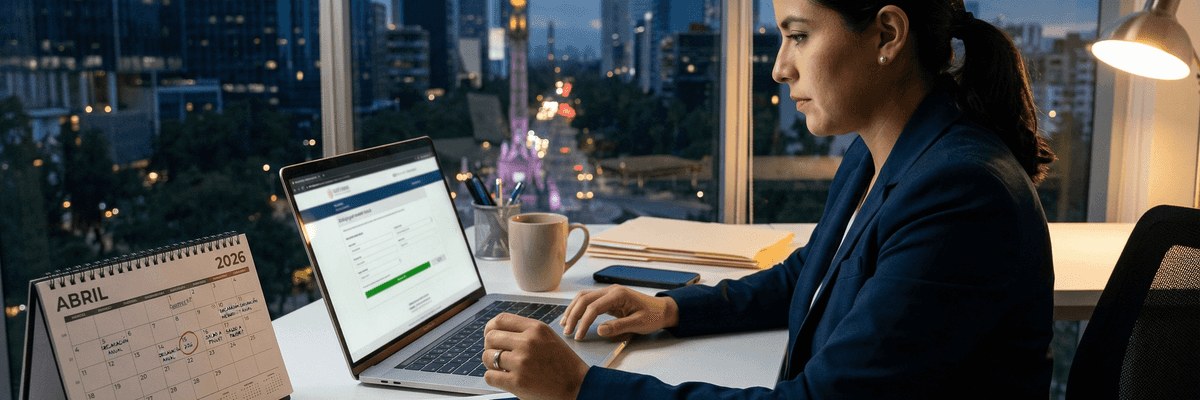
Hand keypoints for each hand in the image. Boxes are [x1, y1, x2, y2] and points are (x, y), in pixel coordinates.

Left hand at [483, 313, 588, 399]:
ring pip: (487, 357)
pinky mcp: (518, 382)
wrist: (578, 386)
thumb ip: (526, 331)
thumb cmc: (563, 364)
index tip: (490, 335)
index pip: (500, 320)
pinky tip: (504, 378)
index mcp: (536, 328)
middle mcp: (528, 342)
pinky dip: (493, 378)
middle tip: (498, 355)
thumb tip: (495, 331)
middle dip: (490, 347)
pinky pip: (489, 376)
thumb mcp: (548, 337)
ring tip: (502, 368)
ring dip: (491, 364)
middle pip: (490, 337)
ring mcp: (522, 362)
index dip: (490, 328)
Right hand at [560, 284, 678, 339]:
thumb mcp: (638, 324)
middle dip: (573, 315)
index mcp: (618, 294)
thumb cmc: (653, 316)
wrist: (662, 310)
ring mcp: (609, 292)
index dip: (583, 322)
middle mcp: (611, 290)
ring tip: (565, 324)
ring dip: (573, 310)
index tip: (578, 336)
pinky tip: (574, 318)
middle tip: (567, 332)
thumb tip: (598, 330)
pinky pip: (589, 301)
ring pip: (584, 297)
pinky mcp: (608, 298)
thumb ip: (618, 327)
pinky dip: (579, 309)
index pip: (593, 307)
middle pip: (584, 299)